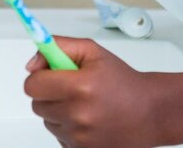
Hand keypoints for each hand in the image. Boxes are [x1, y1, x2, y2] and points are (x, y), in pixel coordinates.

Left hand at [24, 37, 164, 147]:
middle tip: (69, 88)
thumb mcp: (93, 52)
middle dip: (49, 94)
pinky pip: (59, 137)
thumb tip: (31, 64)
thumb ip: (59, 47)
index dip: (39, 77)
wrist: (150, 112)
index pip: (33, 85)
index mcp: (80, 86)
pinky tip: (87, 120)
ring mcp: (80, 137)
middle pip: (37, 105)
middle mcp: (78, 114)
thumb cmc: (123, 81)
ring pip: (47, 122)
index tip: (49, 75)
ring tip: (83, 104)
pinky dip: (68, 129)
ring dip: (58, 112)